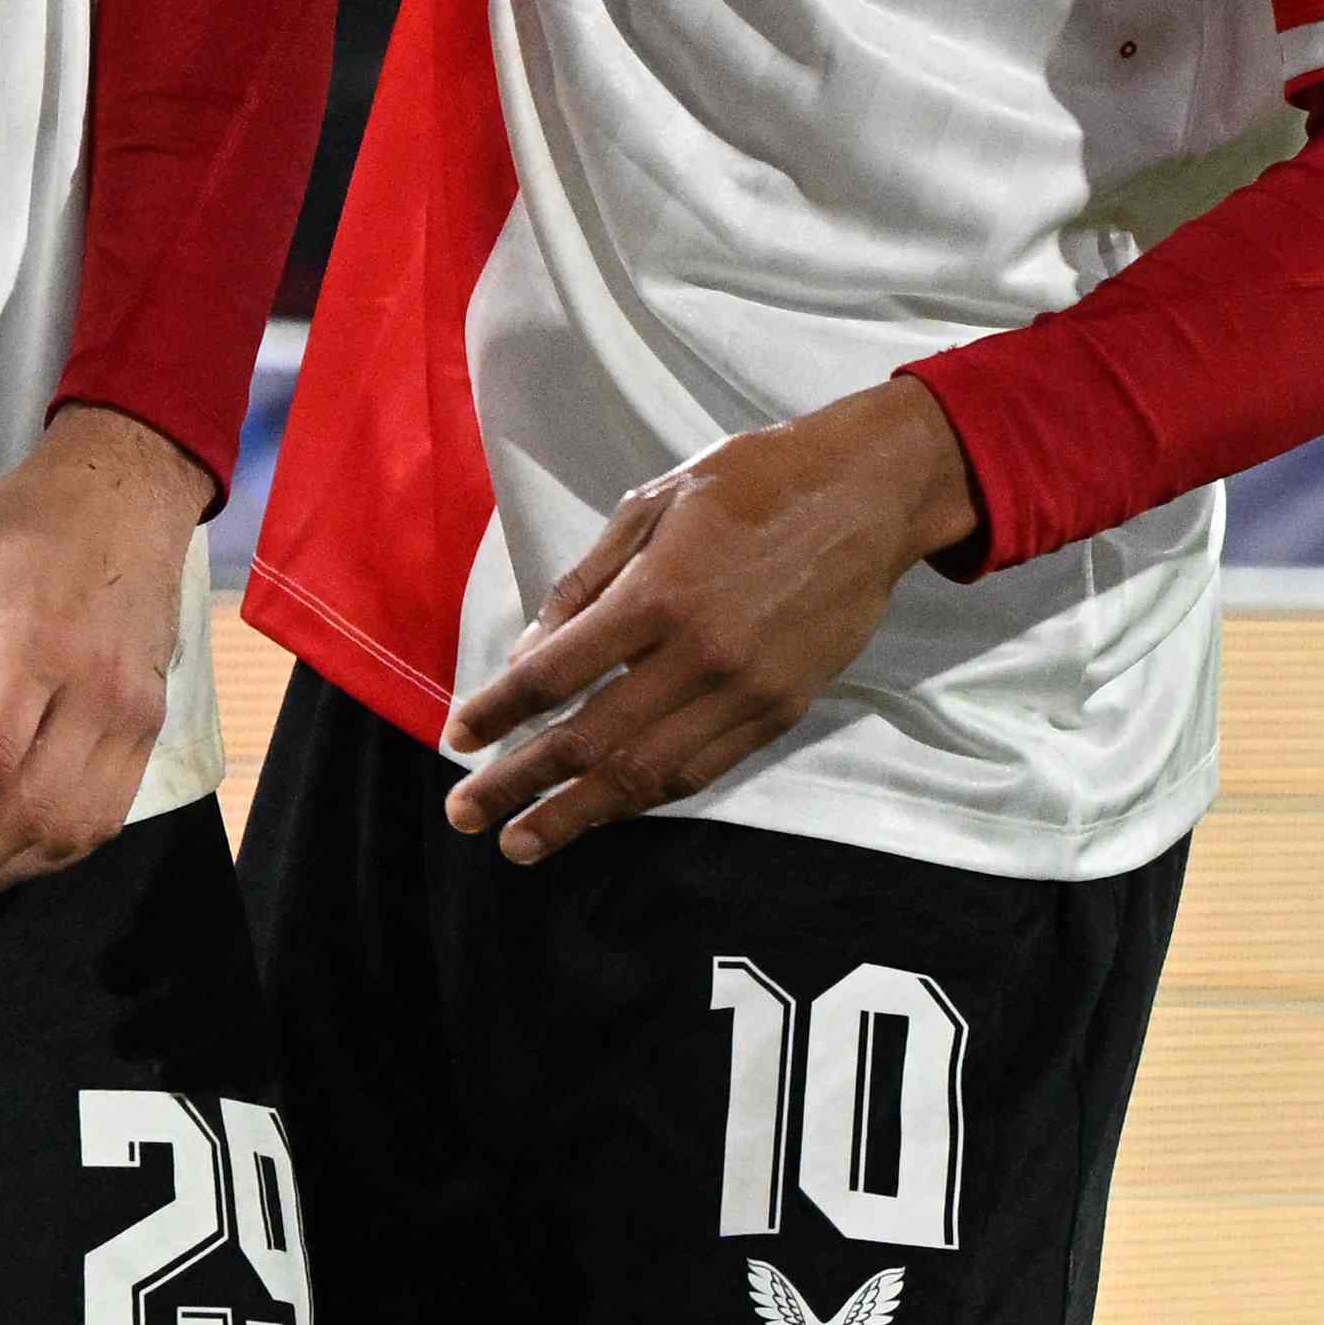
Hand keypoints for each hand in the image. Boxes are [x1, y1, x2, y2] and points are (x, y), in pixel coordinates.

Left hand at [0, 399, 205, 911]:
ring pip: (78, 826)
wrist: (135, 485)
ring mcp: (135, 714)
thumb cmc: (37, 514)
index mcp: (44, 645)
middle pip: (35, 811)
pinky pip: (109, 812)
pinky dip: (59, 851)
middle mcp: (100, 692)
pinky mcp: (152, 724)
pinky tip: (12, 858)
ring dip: (12, 872)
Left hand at [443, 382, 978, 864]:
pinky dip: (647, 796)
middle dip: (520, 786)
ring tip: (525, 842)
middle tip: (466, 817)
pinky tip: (605, 811)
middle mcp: (699, 654)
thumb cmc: (750, 482)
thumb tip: (528, 656)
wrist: (867, 495)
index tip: (456, 738)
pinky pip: (702, 769)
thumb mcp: (653, 504)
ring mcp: (746, 692)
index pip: (555, 674)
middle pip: (590, 740)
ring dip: (578, 815)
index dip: (497, 711)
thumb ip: (586, 584)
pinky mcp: (782, 711)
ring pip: (646, 773)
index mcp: (659, 592)